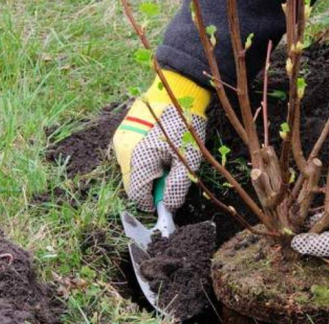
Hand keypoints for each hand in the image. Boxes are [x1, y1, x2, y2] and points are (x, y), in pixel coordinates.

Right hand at [113, 71, 209, 211]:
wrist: (176, 91)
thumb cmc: (184, 126)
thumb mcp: (188, 160)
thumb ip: (176, 186)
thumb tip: (168, 207)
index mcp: (139, 159)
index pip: (137, 195)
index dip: (152, 203)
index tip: (166, 202)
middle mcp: (124, 151)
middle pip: (132, 184)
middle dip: (151, 186)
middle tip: (170, 175)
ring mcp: (120, 141)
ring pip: (131, 170)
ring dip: (147, 172)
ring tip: (166, 158)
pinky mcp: (122, 133)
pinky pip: (130, 156)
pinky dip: (142, 160)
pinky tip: (157, 149)